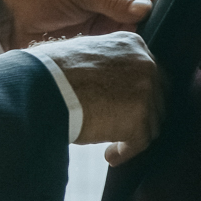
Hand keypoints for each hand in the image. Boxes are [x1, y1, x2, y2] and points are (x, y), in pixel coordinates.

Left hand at [0, 0, 167, 50]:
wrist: (8, 18)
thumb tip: (147, 8)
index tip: (175, 5)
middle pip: (154, 4)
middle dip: (162, 16)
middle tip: (169, 30)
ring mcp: (111, 18)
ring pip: (143, 27)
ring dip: (149, 36)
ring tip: (156, 45)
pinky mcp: (102, 41)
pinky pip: (126, 45)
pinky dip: (133, 51)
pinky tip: (139, 57)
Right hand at [32, 32, 162, 159]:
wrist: (44, 87)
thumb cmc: (52, 72)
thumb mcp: (85, 52)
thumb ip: (107, 63)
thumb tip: (110, 83)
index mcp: (132, 44)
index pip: (148, 73)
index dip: (138, 94)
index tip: (125, 108)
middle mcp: (146, 63)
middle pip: (156, 98)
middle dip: (141, 115)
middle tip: (122, 128)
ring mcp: (145, 90)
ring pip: (151, 122)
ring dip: (132, 135)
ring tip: (112, 145)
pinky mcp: (139, 117)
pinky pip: (140, 142)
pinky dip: (125, 152)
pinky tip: (110, 156)